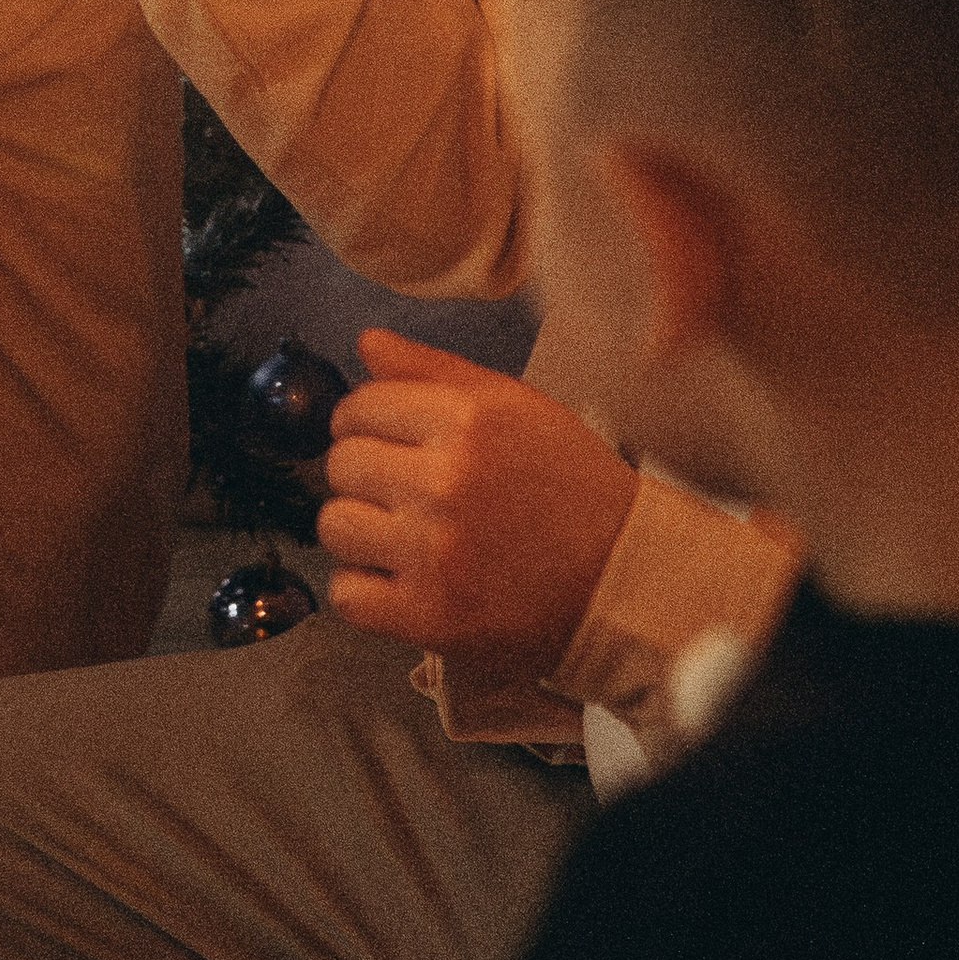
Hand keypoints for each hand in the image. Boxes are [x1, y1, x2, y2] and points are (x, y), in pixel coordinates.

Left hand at [317, 330, 637, 683]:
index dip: (365, 422)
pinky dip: (364, 590)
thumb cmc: (571, 488)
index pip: (359, 406)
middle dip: (364, 475)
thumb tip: (366, 342)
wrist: (624, 578)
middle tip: (405, 492)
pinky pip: (345, 594)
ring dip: (359, 532)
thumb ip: (434, 370)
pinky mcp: (430, 618)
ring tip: (403, 537)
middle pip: (341, 465)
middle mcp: (446, 482)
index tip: (386, 440)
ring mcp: (434, 554)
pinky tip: (402, 580)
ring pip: (334, 526)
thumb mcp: (516, 407)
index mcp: (468, 421)